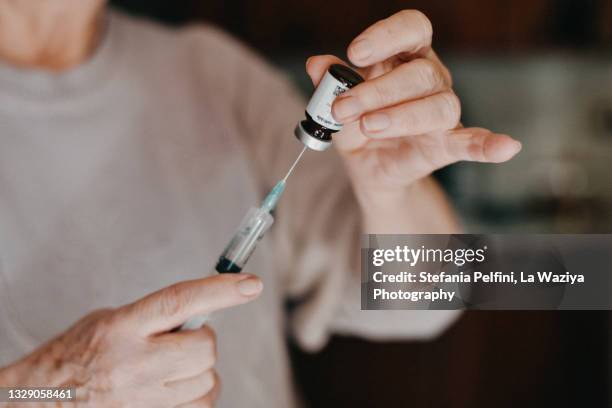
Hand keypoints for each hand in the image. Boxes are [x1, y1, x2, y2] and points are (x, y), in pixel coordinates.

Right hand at [0, 274, 262, 406]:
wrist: (45, 401)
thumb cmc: (77, 355)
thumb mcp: (111, 319)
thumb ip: (154, 315)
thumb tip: (200, 310)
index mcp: (123, 327)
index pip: (180, 302)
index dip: (220, 290)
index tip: (251, 284)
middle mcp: (135, 364)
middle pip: (204, 348)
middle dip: (203, 340)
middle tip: (184, 339)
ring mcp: (143, 398)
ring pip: (207, 381)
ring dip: (200, 370)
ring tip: (172, 366)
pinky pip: (199, 406)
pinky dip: (196, 394)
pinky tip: (174, 387)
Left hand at [306, 10, 521, 196]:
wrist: (367, 166)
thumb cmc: (355, 124)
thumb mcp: (334, 102)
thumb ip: (329, 83)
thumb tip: (316, 64)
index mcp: (404, 57)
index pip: (411, 28)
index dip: (386, 35)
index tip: (355, 53)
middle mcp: (430, 78)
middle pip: (418, 72)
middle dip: (376, 90)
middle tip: (343, 108)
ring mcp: (442, 112)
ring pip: (438, 105)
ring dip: (401, 116)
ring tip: (369, 127)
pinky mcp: (446, 144)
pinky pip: (474, 142)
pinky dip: (489, 145)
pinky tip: (507, 146)